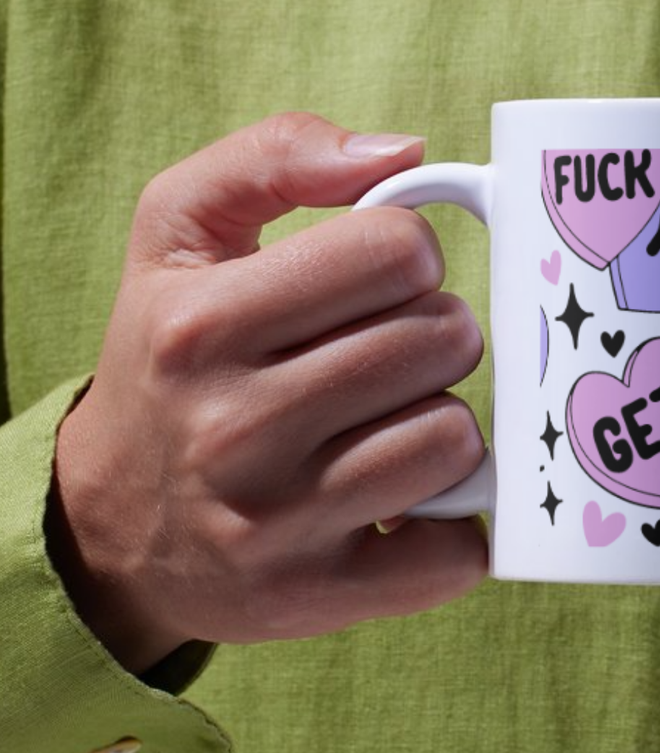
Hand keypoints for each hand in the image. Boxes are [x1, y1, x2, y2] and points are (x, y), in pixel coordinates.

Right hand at [49, 113, 488, 674]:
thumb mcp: (180, 228)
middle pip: (442, 338)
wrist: (109, 522)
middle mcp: (231, 427)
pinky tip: (405, 497)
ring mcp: (275, 524)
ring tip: (389, 418)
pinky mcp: (315, 598)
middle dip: (435, 331)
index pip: (397, 250)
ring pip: (456, 436)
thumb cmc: (170, 352)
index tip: (380, 276)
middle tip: (387, 350)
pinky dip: (455, 521)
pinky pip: (456, 552)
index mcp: (202, 324)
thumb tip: (402, 154)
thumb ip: (276, 155)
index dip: (408, 253)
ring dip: (443, 418)